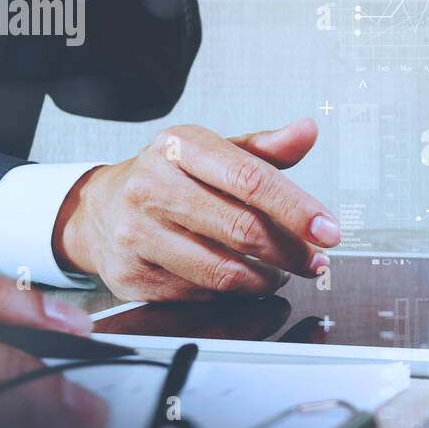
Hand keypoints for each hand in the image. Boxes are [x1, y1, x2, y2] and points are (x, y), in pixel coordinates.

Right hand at [52, 119, 340, 301]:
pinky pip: (202, 296)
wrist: (99, 210)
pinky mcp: (133, 278)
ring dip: (267, 279)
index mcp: (179, 147)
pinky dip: (234, 294)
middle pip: (242, 230)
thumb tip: (307, 131)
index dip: (297, 208)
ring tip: (282, 272)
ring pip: (224, 272)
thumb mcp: (214, 153)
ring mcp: (137, 235)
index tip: (329, 231)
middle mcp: (152, 187)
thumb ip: (264, 148)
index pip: (250, 178)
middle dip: (291, 252)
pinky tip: (244, 282)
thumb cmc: (170, 178)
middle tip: (314, 260)